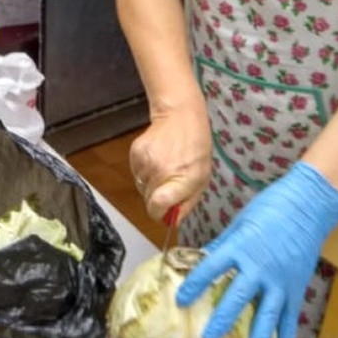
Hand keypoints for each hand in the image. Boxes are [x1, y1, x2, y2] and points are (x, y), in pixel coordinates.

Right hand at [129, 104, 211, 220]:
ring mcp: (145, 162)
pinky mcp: (135, 153)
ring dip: (150, 185)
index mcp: (182, 180)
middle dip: (157, 200)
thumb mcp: (202, 178)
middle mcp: (160, 172)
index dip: (158, 214)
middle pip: (148, 201)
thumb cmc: (196, 148)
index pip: (158, 206)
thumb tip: (171, 221)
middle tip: (168, 187)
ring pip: (141, 188)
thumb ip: (187, 203)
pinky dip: (144, 173)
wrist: (179, 116)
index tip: (163, 214)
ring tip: (163, 169)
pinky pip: (136, 174)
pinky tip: (155, 160)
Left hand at [178, 161, 337, 337]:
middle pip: (237, 298)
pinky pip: (289, 316)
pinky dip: (284, 334)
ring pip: (265, 315)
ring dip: (254, 336)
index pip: (210, 269)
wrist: (307, 205)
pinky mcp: (297, 287)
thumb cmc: (270, 208)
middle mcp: (259, 267)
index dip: (194, 286)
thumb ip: (223, 244)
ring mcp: (280, 280)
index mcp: (239, 247)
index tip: (180, 300)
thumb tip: (204, 258)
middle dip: (221, 320)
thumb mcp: (239, 223)